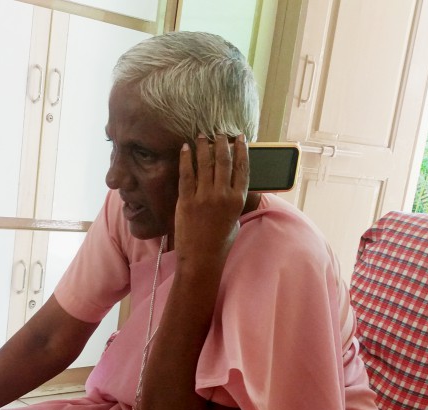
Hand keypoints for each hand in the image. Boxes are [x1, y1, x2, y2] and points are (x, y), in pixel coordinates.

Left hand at [174, 134, 248, 263]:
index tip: (240, 138)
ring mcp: (204, 197)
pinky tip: (185, 148)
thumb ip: (237, 200)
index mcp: (238, 199)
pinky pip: (186, 174)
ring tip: (201, 136)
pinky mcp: (187, 201)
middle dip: (221, 143)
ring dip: (204, 146)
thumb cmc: (221, 241)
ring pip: (205, 164)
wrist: (202, 257)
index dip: (242, 150)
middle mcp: (222, 195)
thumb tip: (238, 185)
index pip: (242, 168)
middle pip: (223, 161)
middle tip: (218, 133)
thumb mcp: (236, 219)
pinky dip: (186, 159)